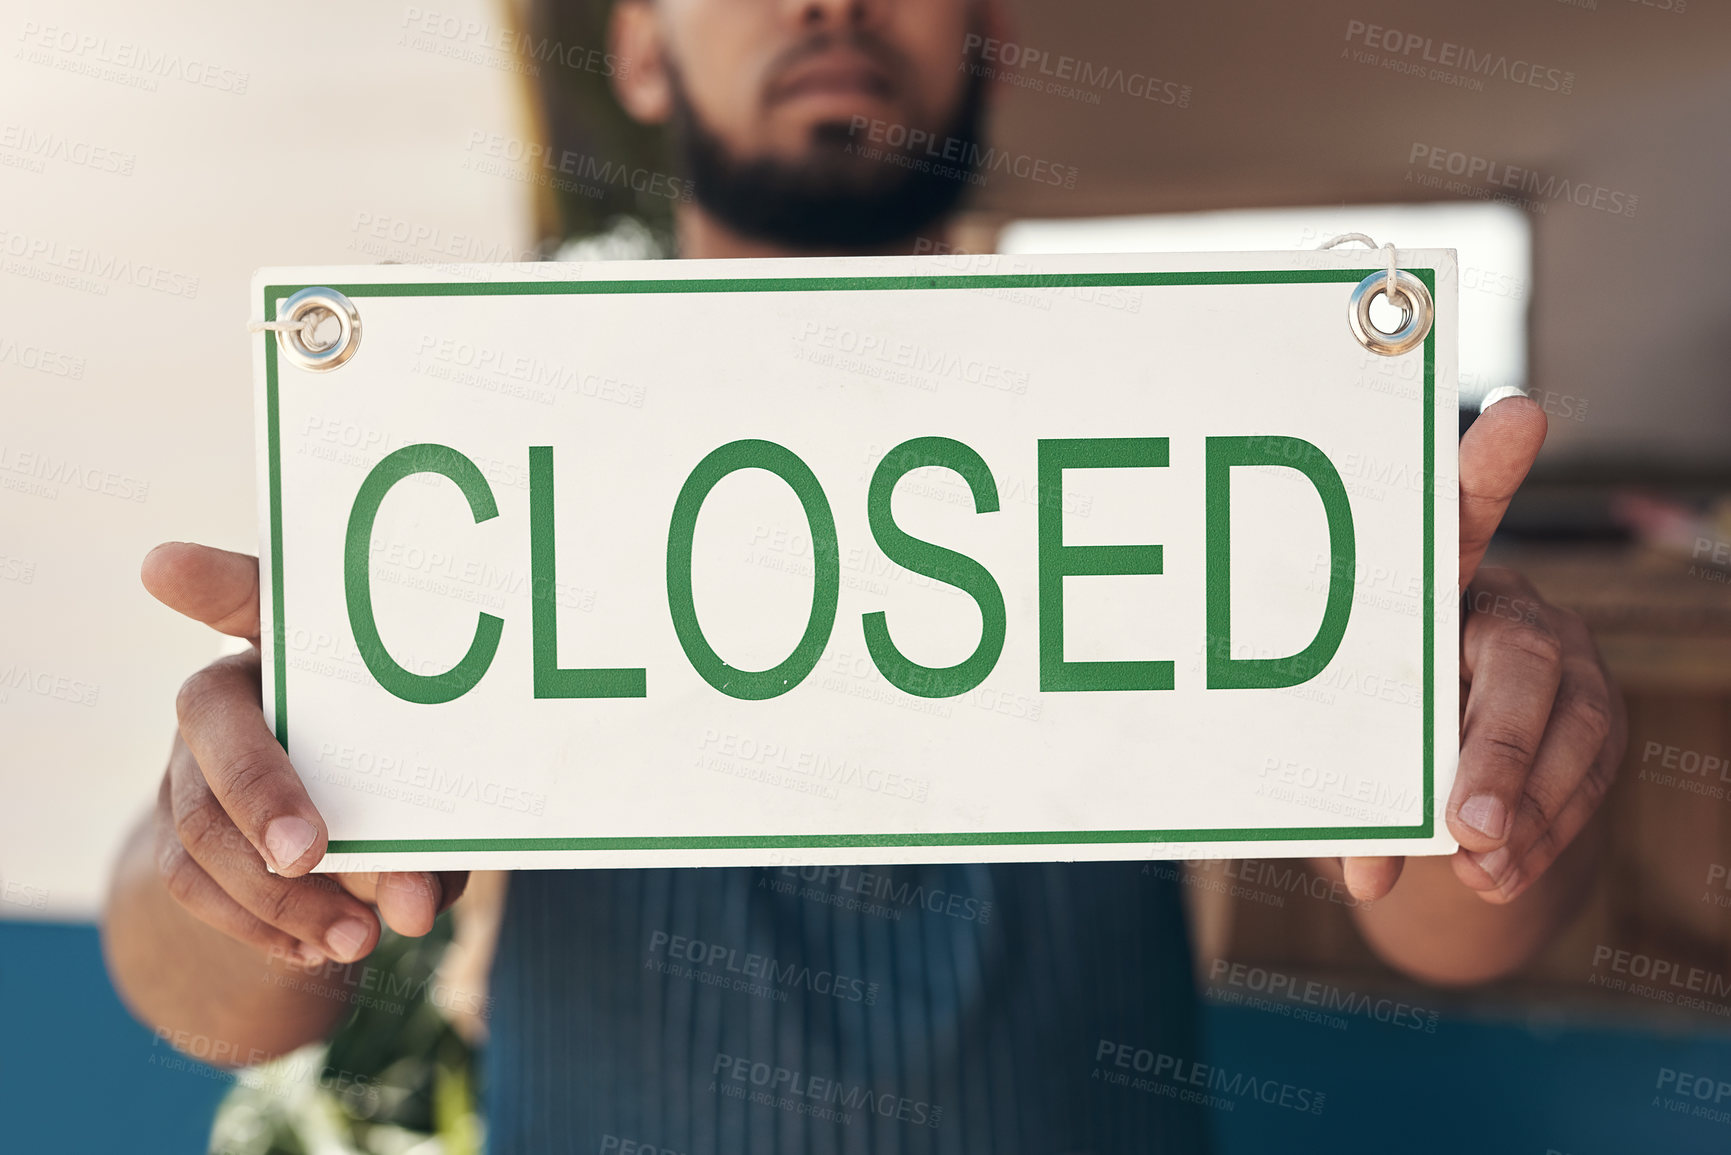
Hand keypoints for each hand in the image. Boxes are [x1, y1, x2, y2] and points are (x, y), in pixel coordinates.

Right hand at [142, 543, 466, 966]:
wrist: (338, 837)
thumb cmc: (408, 778)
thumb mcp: (439, 796)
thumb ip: (433, 839)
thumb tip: (411, 907)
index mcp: (301, 645)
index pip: (253, 591)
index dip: (212, 580)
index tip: (167, 566)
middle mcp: (236, 687)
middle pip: (212, 713)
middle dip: (260, 786)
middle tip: (310, 853)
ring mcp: (193, 760)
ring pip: (200, 819)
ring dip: (275, 894)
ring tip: (357, 938)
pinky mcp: (181, 831)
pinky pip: (194, 882)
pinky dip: (258, 927)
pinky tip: (318, 951)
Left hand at [1343, 396, 1625, 902]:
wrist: (1441, 757)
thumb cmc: (1370, 716)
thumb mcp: (1347, 732)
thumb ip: (1353, 789)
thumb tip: (1363, 873)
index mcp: (1433, 581)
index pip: (1463, 516)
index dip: (1489, 467)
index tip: (1518, 415)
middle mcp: (1508, 606)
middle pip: (1520, 660)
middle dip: (1494, 747)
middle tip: (1462, 823)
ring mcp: (1564, 659)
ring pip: (1570, 724)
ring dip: (1522, 807)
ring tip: (1476, 868)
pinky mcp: (1598, 714)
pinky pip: (1590, 772)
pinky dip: (1544, 830)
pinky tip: (1501, 873)